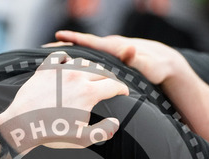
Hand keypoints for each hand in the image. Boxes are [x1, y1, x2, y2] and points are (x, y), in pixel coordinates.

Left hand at [0, 51, 128, 153]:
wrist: (22, 126)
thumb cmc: (52, 134)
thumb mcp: (82, 139)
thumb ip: (103, 131)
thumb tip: (115, 123)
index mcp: (89, 92)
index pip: (114, 85)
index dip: (122, 89)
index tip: (124, 92)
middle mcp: (76, 76)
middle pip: (101, 71)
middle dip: (109, 78)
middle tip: (110, 85)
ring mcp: (60, 71)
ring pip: (83, 62)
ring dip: (91, 68)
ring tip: (92, 75)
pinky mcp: (45, 70)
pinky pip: (59, 56)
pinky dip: (67, 58)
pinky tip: (68, 63)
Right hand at [54, 30, 189, 86]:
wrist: (166, 64)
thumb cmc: (156, 67)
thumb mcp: (147, 65)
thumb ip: (136, 59)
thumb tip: (129, 48)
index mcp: (113, 48)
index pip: (89, 42)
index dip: (73, 40)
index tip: (56, 37)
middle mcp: (108, 48)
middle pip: (81, 48)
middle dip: (63, 48)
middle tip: (42, 52)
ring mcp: (108, 54)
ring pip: (84, 55)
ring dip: (68, 57)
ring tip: (48, 64)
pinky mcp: (110, 61)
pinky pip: (90, 61)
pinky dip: (78, 63)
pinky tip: (67, 72)